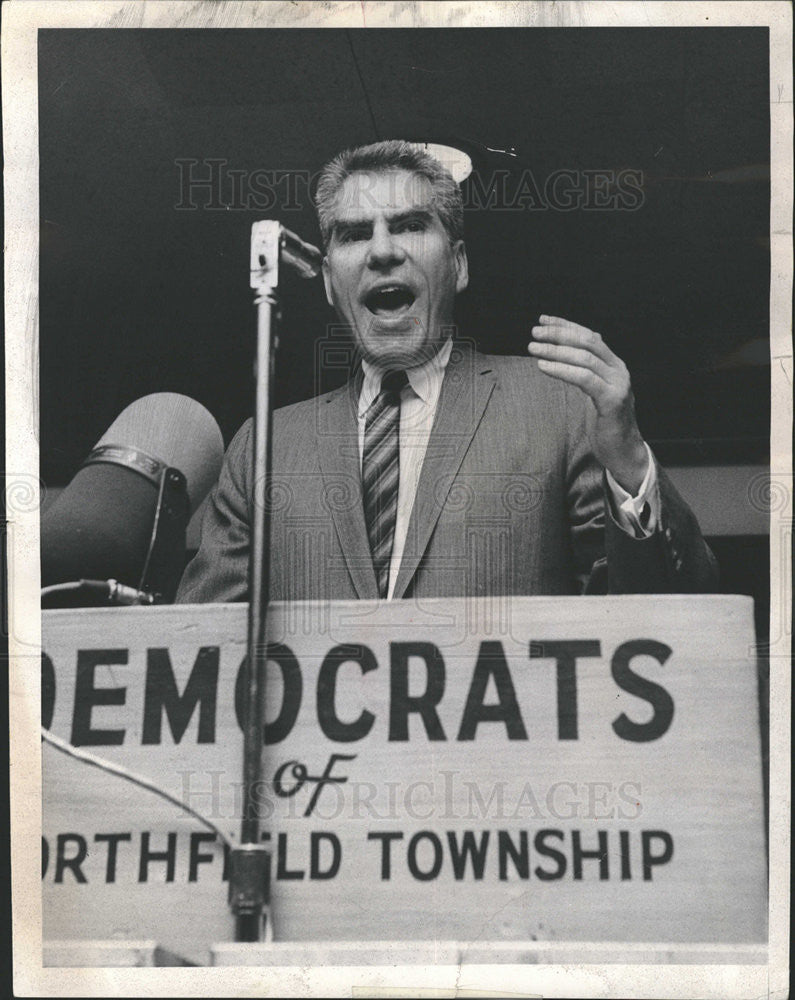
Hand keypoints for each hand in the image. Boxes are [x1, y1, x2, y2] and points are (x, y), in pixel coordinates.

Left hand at [528, 315, 647, 493]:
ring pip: (585, 358)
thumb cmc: (606, 422)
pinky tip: (544, 367)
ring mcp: (618, 384)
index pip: (589, 336)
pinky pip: (585, 379)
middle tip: (534, 333)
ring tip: (534, 349)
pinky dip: (562, 370)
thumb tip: (566, 355)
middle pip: (587, 342)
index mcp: (614, 365)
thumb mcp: (595, 392)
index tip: (542, 320)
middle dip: (559, 334)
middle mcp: (619, 370)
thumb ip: (587, 372)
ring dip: (556, 351)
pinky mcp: (612, 401)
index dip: (566, 325)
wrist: (624, 451)